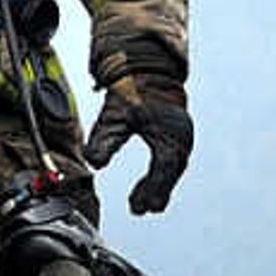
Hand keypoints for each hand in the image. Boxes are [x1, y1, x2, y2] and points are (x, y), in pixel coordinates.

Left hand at [82, 73, 191, 216]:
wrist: (146, 65)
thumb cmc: (133, 86)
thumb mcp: (116, 114)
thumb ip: (106, 138)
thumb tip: (93, 162)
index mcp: (170, 131)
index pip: (164, 168)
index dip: (152, 190)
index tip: (139, 208)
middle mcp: (181, 135)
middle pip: (171, 173)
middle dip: (156, 193)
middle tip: (140, 210)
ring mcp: (181, 134)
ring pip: (172, 169)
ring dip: (158, 186)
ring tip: (142, 203)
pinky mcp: (176, 133)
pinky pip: (170, 160)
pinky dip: (160, 174)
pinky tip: (148, 185)